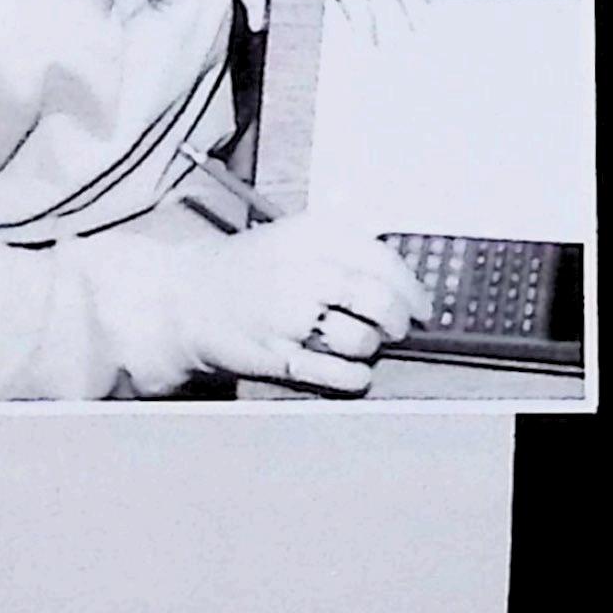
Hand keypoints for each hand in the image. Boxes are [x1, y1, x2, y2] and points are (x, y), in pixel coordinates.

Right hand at [177, 212, 429, 393]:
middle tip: (398, 329)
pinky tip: (355, 372)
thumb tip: (406, 284)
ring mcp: (290, 315)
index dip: (412, 289)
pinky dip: (356, 376)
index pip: (383, 261)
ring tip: (360, 343)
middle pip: (380, 302)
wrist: (189, 298)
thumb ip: (347, 251)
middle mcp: (303, 271)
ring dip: (371, 348)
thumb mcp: (295, 237)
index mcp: (312, 235)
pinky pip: (338, 372)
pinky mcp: (279, 354)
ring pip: (362, 340)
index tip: (424, 307)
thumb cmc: (251, 269)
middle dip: (398, 321)